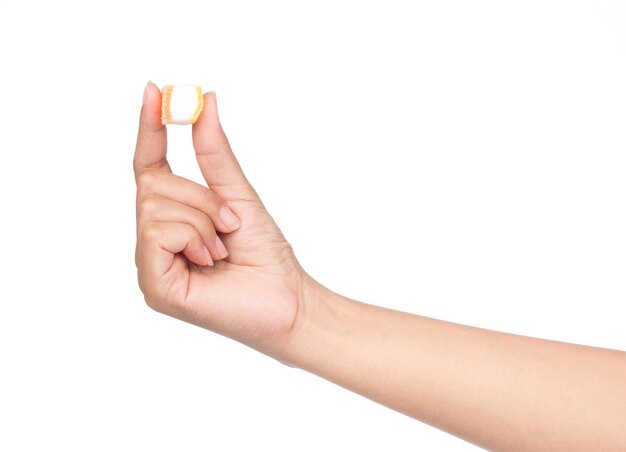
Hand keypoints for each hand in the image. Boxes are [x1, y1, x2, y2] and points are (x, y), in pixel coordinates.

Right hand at [134, 82, 307, 355]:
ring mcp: (151, 265)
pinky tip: (212, 262)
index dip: (150, 128)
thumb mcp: (238, 194)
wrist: (289, 300)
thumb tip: (207, 101)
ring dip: (203, 220)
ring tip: (223, 248)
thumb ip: (215, 152)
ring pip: (155, 207)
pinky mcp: (154, 286)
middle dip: (200, 196)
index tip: (154, 89)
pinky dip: (194, 238)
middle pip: (153, 185)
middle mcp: (155, 240)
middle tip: (230, 221)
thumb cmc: (266, 253)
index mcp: (172, 219)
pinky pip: (158, 234)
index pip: (150, 166)